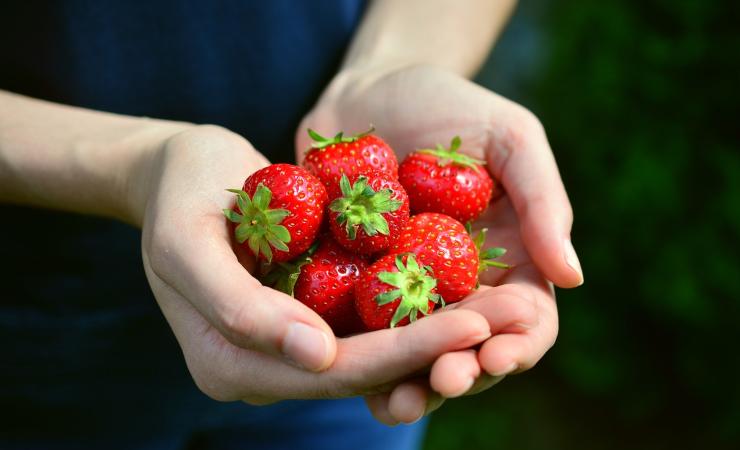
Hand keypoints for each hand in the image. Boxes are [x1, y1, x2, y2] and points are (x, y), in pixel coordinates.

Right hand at [135, 125, 492, 404]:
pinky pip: (372, 318)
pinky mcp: (313, 312)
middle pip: (366, 369)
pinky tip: (470, 287)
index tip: (469, 324)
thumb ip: (239, 308)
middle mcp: (268, 368)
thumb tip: (318, 357)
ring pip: (378, 349)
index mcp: (232, 366)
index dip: (403, 352)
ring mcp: (293, 343)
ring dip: (442, 331)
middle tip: (509, 318)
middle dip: (440, 346)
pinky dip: (418, 307)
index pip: (332, 371)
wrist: (179, 172)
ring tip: (508, 308)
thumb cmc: (177, 197)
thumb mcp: (187, 244)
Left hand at [298, 64, 580, 422]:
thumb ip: (544, 201)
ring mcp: (402, 291)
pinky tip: (337, 369)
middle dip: (459, 374)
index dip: (518, 346)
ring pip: (411, 354)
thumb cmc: (449, 105)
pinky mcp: (350, 284)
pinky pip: (354, 328)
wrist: (368, 91)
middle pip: (467, 348)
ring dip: (406, 383)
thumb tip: (572, 277)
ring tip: (393, 401)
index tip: (497, 356)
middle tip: (441, 384)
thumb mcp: (510, 137)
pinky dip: (351, 354)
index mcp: (506, 261)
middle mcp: (457, 287)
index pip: (525, 320)